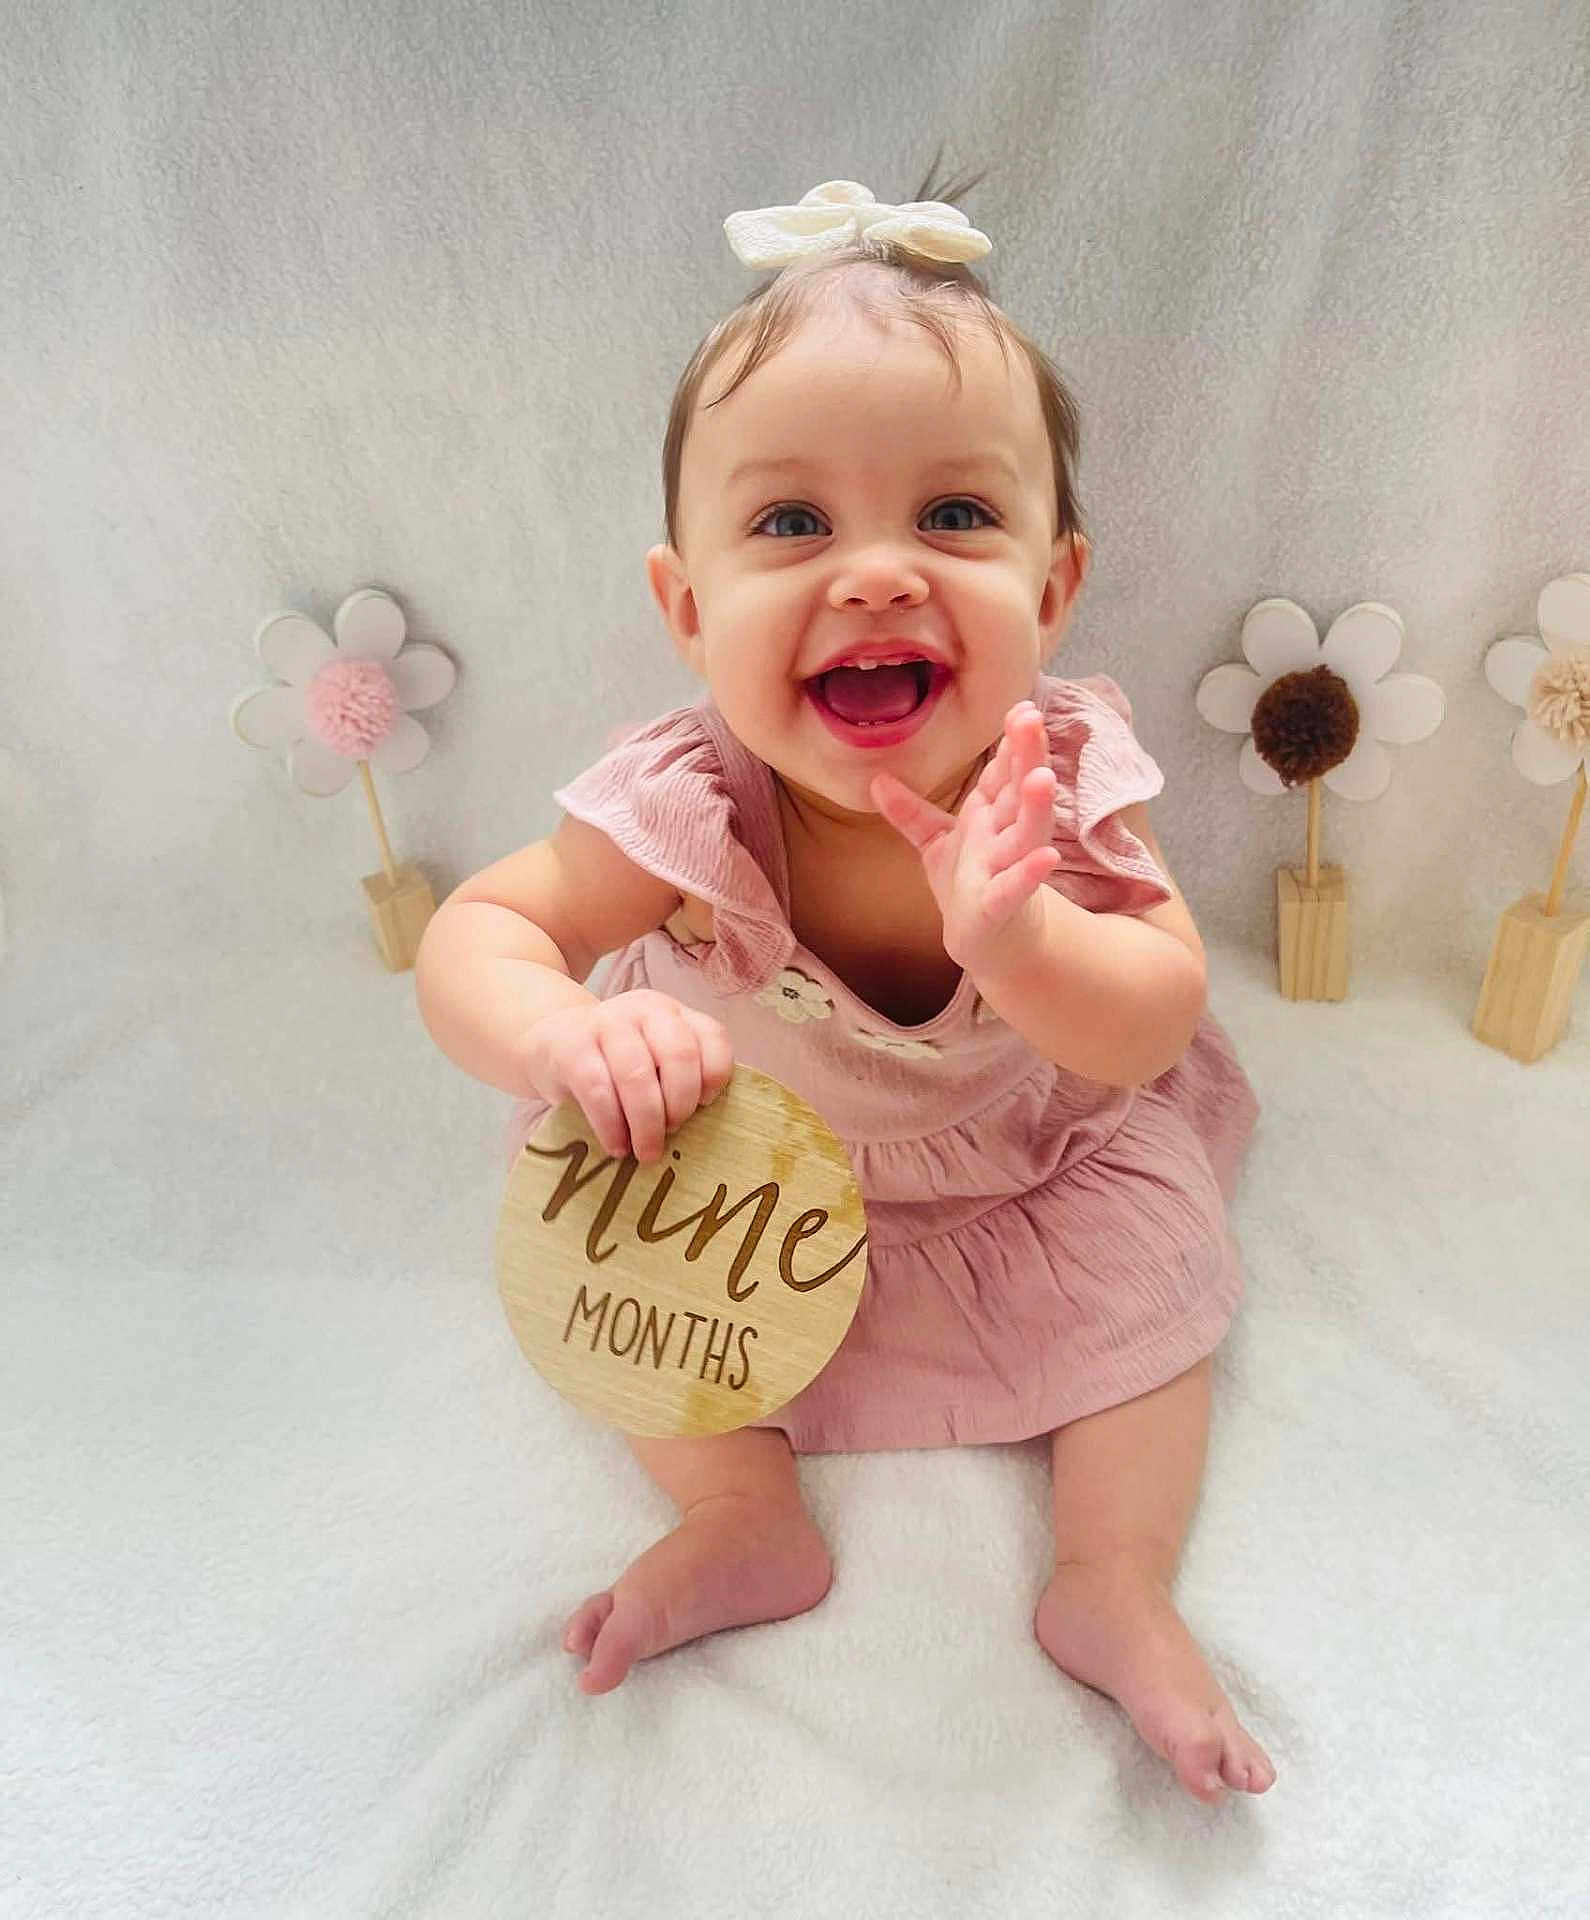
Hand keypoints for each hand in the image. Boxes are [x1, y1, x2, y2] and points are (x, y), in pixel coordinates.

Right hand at [521, 988, 734, 1163]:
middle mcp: (644, 1009)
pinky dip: (612, 1126)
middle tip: (672, 1133)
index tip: (704, 1107)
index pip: (712, 1037)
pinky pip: (598, 1090)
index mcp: (673, 1014)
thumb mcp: (652, 1059)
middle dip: (680, 1104)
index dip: (714, 1077)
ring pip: (637, 1075)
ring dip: (647, 1122)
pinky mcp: (571, 1045)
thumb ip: (678, 1080)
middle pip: (679, 1056)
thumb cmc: (614, 1064)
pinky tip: (617, 1147)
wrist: (549, 1042)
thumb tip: (702, 1130)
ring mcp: (606, 1022)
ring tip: (646, 1151)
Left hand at [870, 701, 1060, 974]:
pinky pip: (1015, 888)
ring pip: (1026, 834)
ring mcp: (1008, 870)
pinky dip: (1030, 873)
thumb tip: (875, 779)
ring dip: (1036, 806)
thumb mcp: (935, 843)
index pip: (1004, 772)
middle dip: (1027, 755)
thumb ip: (910, 812)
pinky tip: (1047, 858)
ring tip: (1043, 777)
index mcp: (992, 816)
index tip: (1019, 708)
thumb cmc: (968, 886)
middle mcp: (1006, 836)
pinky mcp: (1002, 906)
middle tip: (1031, 718)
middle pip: (1019, 791)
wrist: (987, 944)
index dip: (1012, 742)